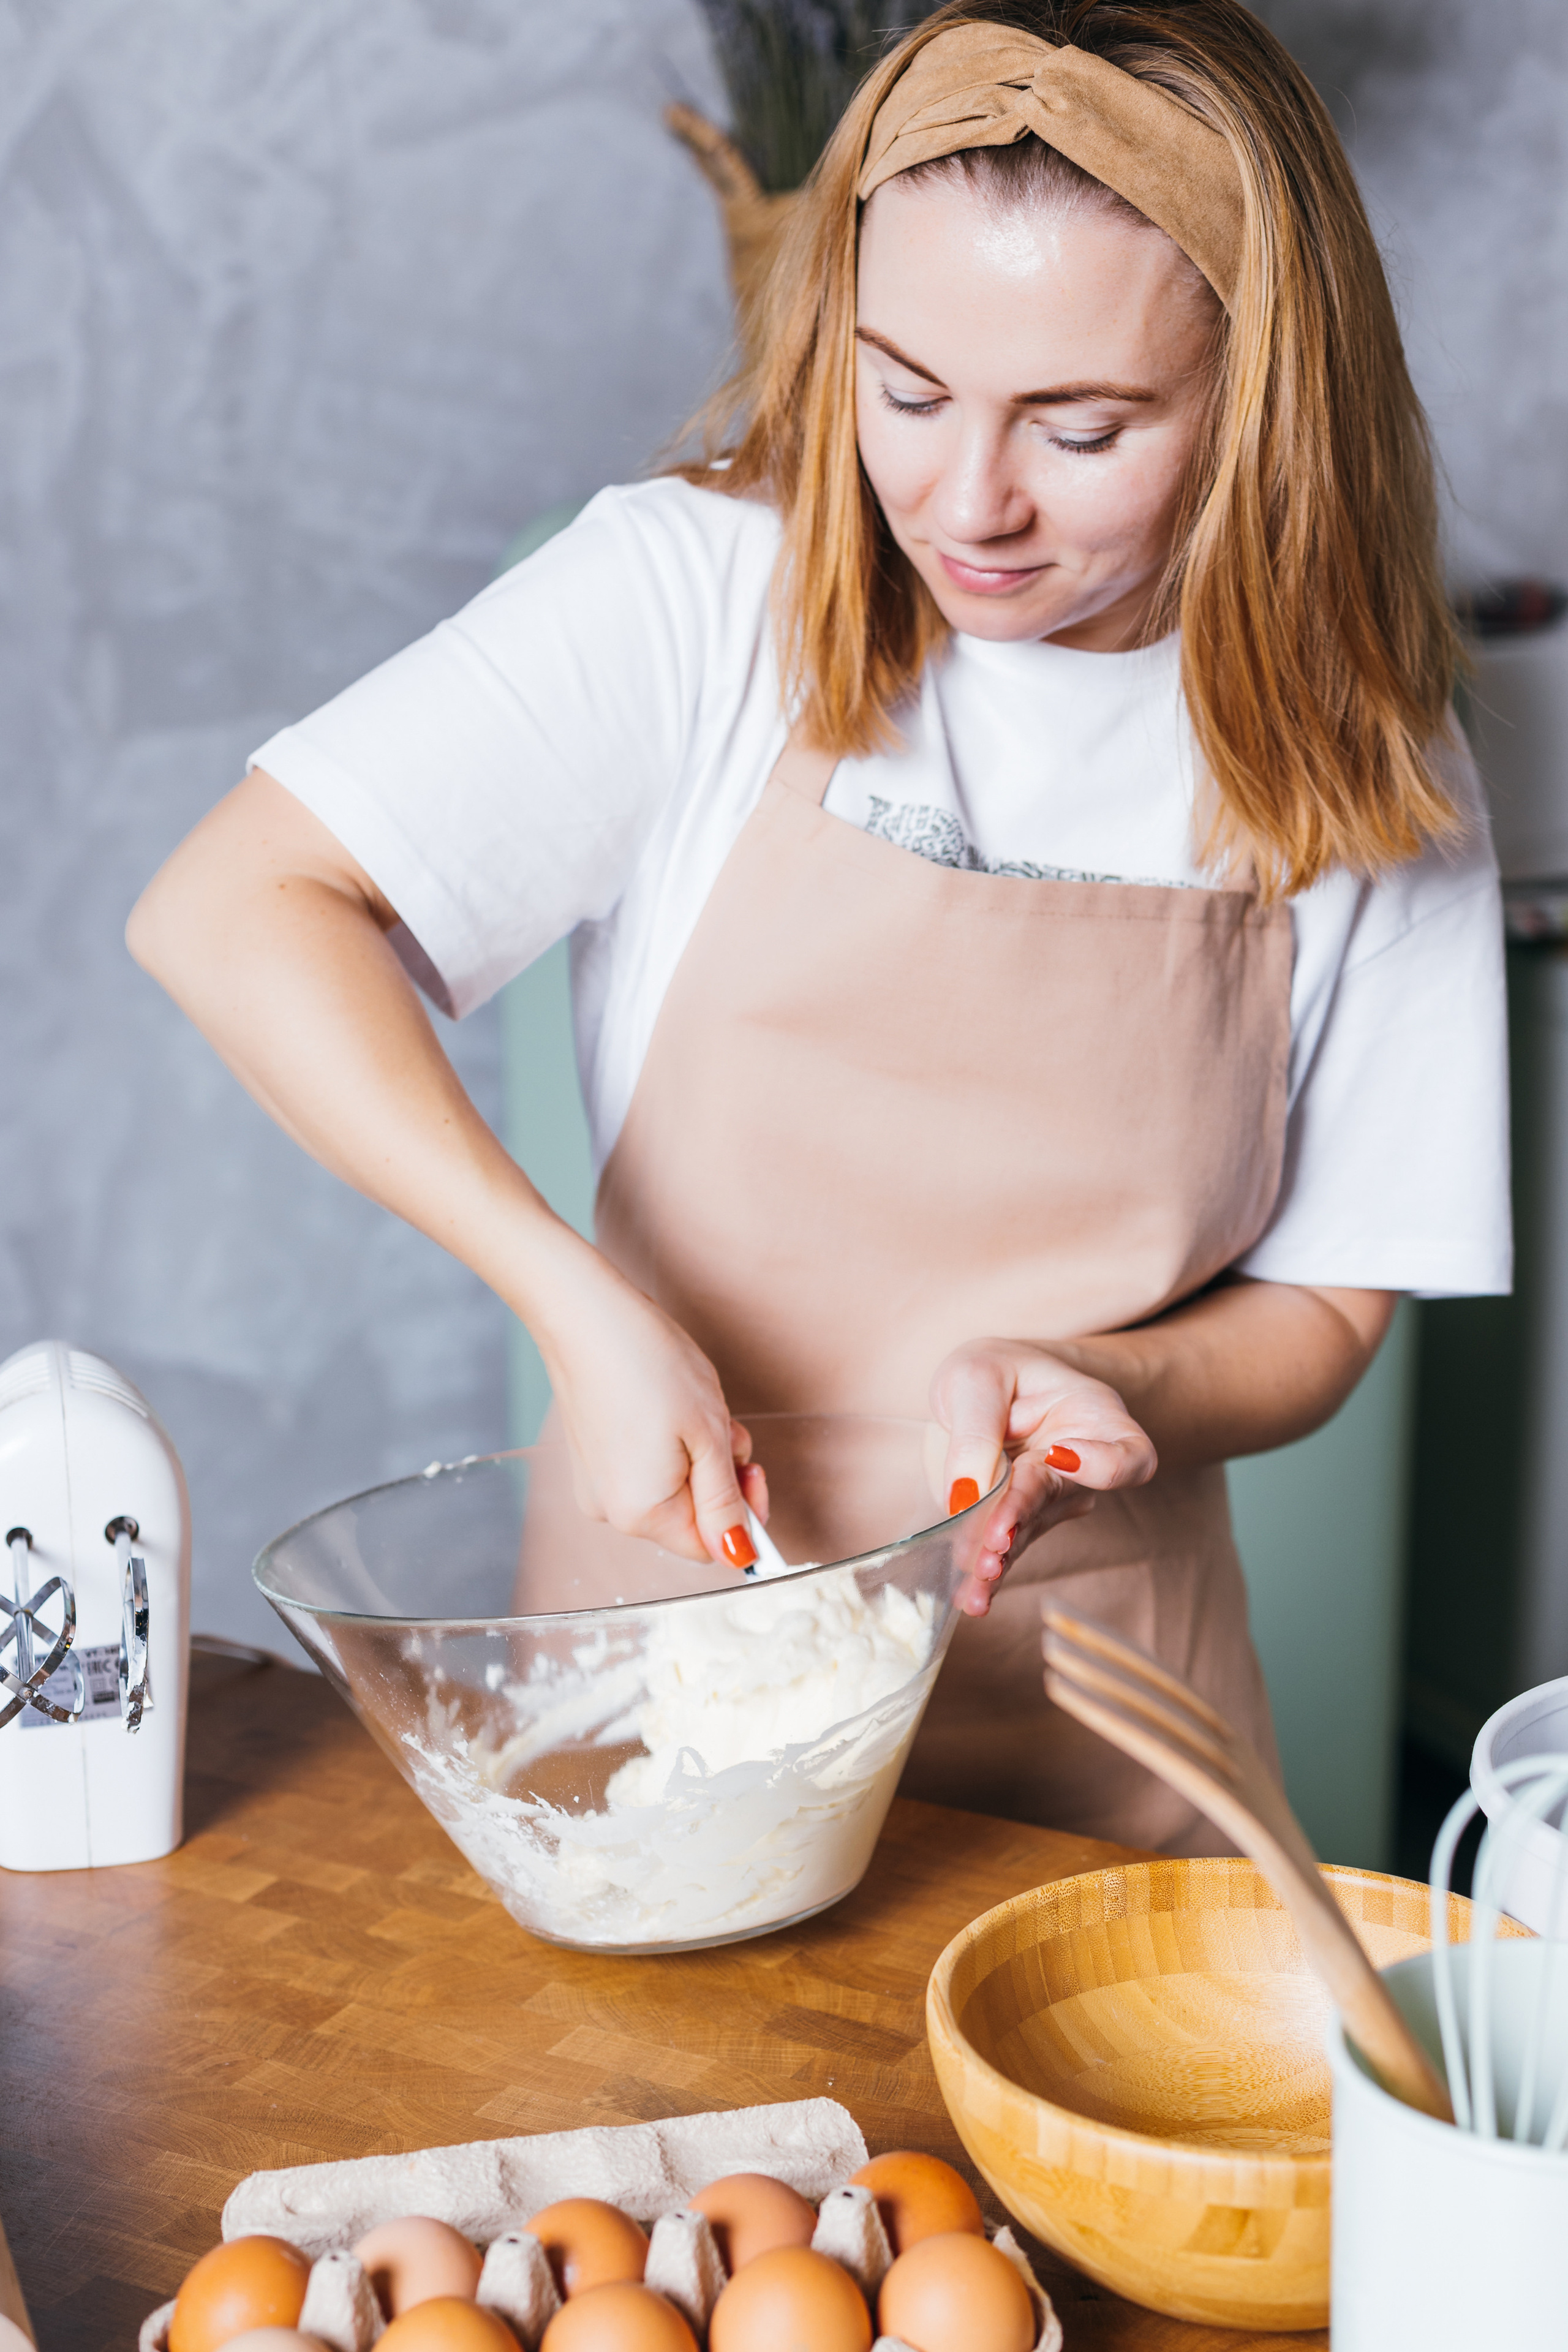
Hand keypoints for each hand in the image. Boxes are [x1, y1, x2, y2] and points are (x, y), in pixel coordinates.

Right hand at [535, 1250, 763, 1568]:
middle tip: (728, 1429)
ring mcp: (597, 1483)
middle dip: (719, 1477)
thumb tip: (738, 1554)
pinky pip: (646, 1469)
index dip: (742, 1516)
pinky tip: (672, 1406)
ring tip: (698, 1407)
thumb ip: (725, 1501)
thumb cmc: (649, 1365)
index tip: (756, 1473)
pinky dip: (670, 1446)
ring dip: (698, 1455)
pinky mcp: (592, 1458)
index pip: (708, 1546)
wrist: (587, 1315)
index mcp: (642, 1513)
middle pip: (690, 1517)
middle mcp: (611, 1509)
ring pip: (672, 1488)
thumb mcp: (708, 1436)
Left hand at [932, 1338, 1157, 1616]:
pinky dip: (984, 1575)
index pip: (1127, 1453)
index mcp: (1094, 1416)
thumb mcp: (977, 1375)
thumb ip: (977, 1427)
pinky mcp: (1015, 1524)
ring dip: (1002, 1558)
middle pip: (1063, 1496)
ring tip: (977, 1583)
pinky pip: (1004, 1551)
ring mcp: (1051, 1501)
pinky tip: (968, 1598)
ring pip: (1030, 1532)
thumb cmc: (994, 1372)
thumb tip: (968, 1493)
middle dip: (1025, 1516)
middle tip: (996, 1537)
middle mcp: (1082, 1467)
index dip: (1103, 1464)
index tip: (1060, 1455)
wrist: (982, 1392)